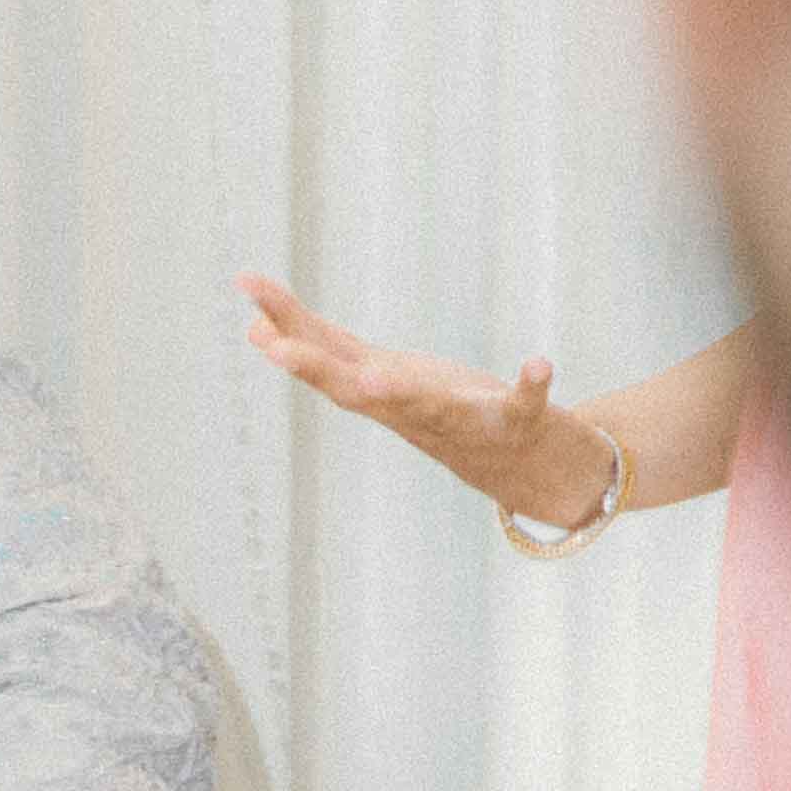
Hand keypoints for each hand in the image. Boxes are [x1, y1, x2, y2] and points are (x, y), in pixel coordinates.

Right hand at [241, 275, 616, 526]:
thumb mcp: (378, 379)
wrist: (522, 469)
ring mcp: (461, 419)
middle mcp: (410, 409)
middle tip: (277, 350)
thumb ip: (324, 353)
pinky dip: (531, 385)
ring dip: (398, 395)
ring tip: (373, 377)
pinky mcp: (518, 422)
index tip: (250, 322)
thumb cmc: (444, 412)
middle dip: (317, 370)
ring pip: (425, 407)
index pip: (325, 359)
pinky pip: (523, 404)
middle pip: (356, 390)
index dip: (287, 337)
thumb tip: (255, 328)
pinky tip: (540, 362)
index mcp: (380, 391)